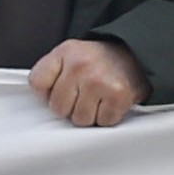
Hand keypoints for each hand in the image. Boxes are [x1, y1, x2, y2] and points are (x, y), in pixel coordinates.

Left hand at [29, 37, 147, 128]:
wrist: (136, 54)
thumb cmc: (99, 60)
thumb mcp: (70, 55)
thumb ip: (51, 73)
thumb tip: (40, 102)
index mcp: (64, 52)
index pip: (37, 83)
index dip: (46, 93)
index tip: (59, 89)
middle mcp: (80, 65)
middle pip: (58, 107)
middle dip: (70, 106)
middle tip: (83, 95)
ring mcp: (99, 81)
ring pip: (80, 119)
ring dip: (89, 114)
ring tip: (97, 99)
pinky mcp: (118, 96)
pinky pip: (103, 122)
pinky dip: (107, 117)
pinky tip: (110, 102)